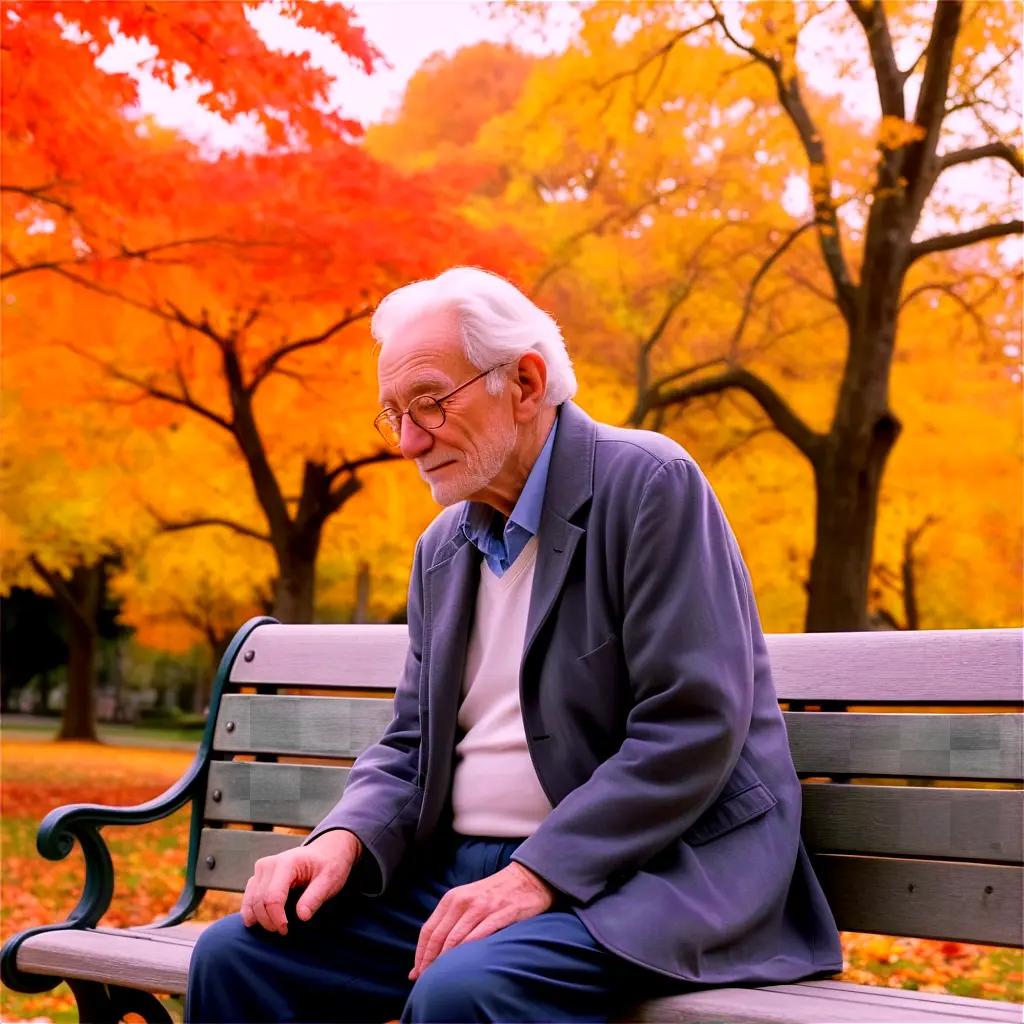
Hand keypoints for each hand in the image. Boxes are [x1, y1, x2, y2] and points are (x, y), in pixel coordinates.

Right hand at [241, 829, 362, 933]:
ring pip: (250, 901)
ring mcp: (261, 869)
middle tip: (284, 931)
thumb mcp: (330, 880)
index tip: (286, 930)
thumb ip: (315, 897)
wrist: (326, 851)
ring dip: (259, 919)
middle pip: (258, 901)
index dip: (277, 918)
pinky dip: (252, 912)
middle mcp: (268, 864)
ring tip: (276, 927)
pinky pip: (248, 898)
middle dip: (268, 921)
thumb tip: (301, 916)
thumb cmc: (329, 865)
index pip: (273, 897)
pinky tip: (263, 921)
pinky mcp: (258, 876)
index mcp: (287, 863)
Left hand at [409, 862, 553, 979]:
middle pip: (438, 938)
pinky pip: (477, 937)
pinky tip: (463, 968)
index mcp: (452, 898)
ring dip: (445, 963)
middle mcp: (463, 901)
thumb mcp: (468, 898)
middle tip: (425, 981)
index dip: (420, 954)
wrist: (527, 879)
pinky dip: (466, 955)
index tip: (415, 973)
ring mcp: (481, 908)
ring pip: (455, 941)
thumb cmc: (495, 894)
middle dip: (429, 963)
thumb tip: (431, 950)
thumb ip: (451, 919)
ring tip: (441, 980)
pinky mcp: (499, 915)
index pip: (428, 930)